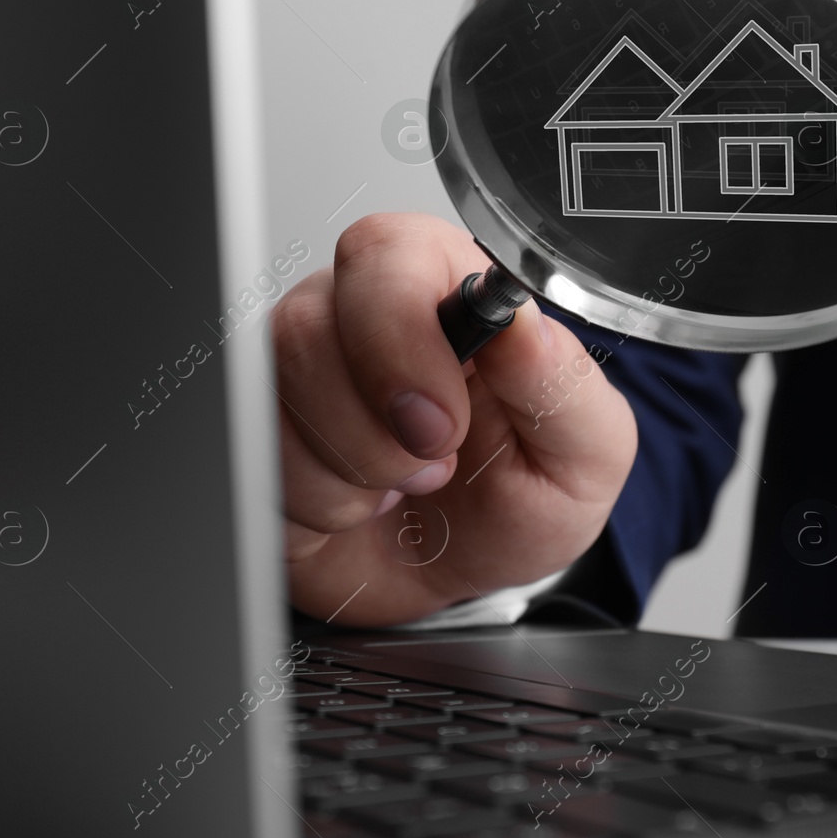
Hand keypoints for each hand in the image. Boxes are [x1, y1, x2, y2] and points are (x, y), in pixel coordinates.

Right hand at [270, 213, 636, 625]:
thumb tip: (523, 325)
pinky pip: (254, 458)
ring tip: (405, 486)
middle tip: (432, 468)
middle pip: (306, 323)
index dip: (400, 336)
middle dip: (371, 426)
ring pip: (274, 396)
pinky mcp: (262, 434)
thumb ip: (561, 383)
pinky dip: (316, 508)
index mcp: (447, 289)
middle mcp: (362, 316)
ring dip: (352, 472)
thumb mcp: (581, 456)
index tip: (441, 420)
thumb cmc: (519, 503)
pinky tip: (360, 505)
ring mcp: (301, 374)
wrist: (464, 584)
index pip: (386, 254)